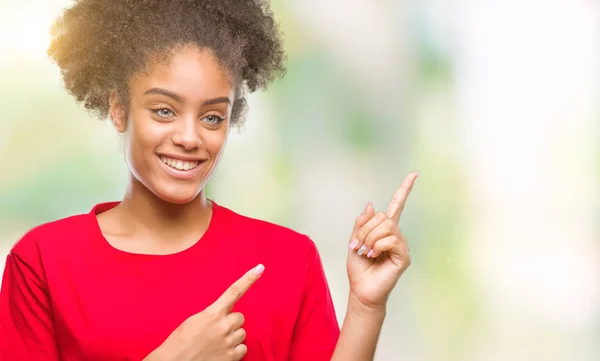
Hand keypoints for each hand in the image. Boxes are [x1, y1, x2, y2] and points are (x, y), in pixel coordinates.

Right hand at [144, 264, 264, 360]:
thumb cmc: (180, 342)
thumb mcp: (195, 321)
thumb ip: (213, 315)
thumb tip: (225, 314)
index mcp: (213, 313)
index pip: (234, 292)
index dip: (248, 279)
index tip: (260, 268)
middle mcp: (224, 326)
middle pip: (240, 317)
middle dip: (232, 322)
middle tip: (218, 330)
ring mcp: (229, 342)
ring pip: (242, 333)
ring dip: (232, 336)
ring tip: (217, 342)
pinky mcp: (231, 357)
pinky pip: (243, 348)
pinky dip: (235, 350)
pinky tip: (222, 352)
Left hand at [346, 172, 417, 310]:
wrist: (361, 290)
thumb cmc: (359, 269)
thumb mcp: (354, 240)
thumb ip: (361, 223)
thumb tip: (370, 204)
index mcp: (384, 230)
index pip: (397, 206)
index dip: (404, 190)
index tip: (415, 174)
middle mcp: (396, 235)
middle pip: (382, 216)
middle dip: (364, 229)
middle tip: (356, 245)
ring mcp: (401, 246)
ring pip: (386, 227)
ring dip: (369, 238)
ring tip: (365, 252)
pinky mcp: (404, 257)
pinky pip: (391, 240)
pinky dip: (377, 246)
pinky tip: (373, 256)